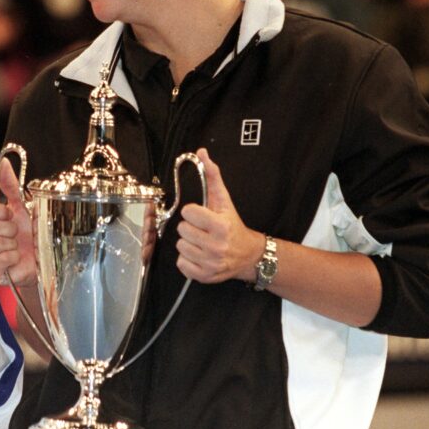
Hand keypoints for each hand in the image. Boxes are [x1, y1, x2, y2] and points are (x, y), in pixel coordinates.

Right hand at [0, 158, 35, 285]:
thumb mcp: (21, 206)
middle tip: (15, 234)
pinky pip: (0, 261)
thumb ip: (10, 186)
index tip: (11, 215)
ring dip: (13, 245)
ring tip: (15, 248)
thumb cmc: (27, 233)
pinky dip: (13, 259)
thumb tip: (4, 163)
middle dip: (10, 229)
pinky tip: (14, 260)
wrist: (39, 258)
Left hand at [176, 149, 263, 283]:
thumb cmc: (232, 226)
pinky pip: (181, 264)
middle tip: (202, 230)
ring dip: (188, 243)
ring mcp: (211, 263)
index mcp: (221, 226)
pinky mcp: (205, 276)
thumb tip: (201, 152)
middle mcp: (217, 246)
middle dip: (190, 228)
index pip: (188, 212)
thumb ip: (212, 176)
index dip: (194, 212)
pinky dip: (187, 260)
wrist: (248, 255)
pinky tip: (199, 254)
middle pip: (182, 230)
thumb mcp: (224, 201)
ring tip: (201, 242)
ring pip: (180, 246)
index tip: (203, 216)